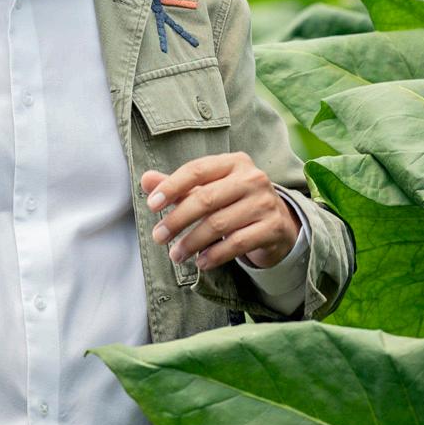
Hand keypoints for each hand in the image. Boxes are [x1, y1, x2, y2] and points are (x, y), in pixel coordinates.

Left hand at [142, 153, 300, 271]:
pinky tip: (201, 262)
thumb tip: (146, 180)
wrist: (277, 223)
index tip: (151, 205)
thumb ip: (178, 187)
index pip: (196, 170)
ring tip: (176, 255)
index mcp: (234, 162)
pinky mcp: (274, 227)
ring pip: (219, 224)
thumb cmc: (234, 202)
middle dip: (177, 220)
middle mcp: (252, 178)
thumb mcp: (208, 190)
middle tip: (158, 237)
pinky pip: (237, 243)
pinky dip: (215, 255)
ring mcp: (265, 202)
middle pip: (206, 199)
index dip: (171, 187)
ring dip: (192, 242)